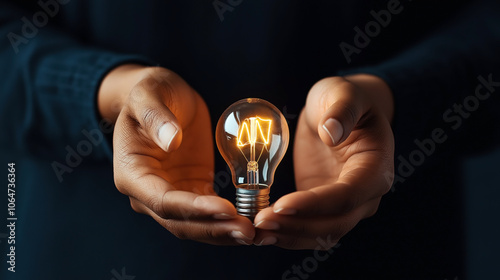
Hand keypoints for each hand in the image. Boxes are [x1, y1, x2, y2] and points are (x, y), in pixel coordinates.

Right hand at [98, 65, 253, 244]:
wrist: (164, 97)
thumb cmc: (151, 92)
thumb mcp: (148, 94)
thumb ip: (155, 117)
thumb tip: (171, 140)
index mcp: (132, 173)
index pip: (162, 201)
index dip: (194, 208)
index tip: (225, 209)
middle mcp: (147, 192)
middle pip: (180, 222)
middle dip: (213, 228)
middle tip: (247, 231)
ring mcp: (170, 193)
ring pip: (195, 224)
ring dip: (223, 232)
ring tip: (252, 233)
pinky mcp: (192, 189)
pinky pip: (209, 213)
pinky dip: (227, 221)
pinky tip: (250, 222)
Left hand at [253, 74, 394, 248]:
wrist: (337, 112)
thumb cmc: (343, 99)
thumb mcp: (343, 92)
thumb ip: (342, 109)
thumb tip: (331, 132)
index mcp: (376, 168)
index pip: (347, 195)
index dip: (315, 204)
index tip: (282, 205)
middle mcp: (365, 195)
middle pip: (334, 224)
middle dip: (297, 226)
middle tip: (261, 221)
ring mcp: (345, 206)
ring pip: (320, 234)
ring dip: (288, 236)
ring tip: (256, 231)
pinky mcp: (323, 207)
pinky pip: (307, 229)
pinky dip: (285, 233)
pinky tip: (260, 231)